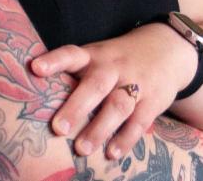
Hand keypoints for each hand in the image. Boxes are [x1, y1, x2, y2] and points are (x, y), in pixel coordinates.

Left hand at [29, 23, 197, 160]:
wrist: (167, 50)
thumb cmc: (116, 60)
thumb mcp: (96, 56)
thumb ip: (74, 73)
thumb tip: (37, 97)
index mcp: (94, 55)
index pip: (71, 54)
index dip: (53, 60)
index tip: (35, 68)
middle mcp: (113, 67)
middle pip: (94, 85)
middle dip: (76, 107)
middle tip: (57, 128)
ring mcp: (135, 83)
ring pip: (117, 106)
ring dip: (99, 129)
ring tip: (82, 149)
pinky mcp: (154, 101)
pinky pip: (139, 122)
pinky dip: (125, 139)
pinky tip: (111, 153)